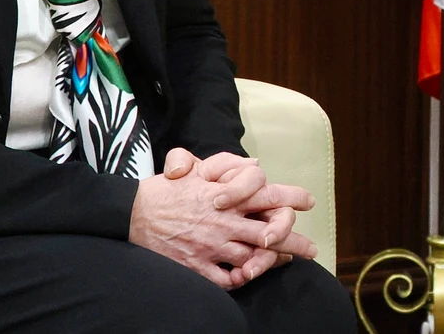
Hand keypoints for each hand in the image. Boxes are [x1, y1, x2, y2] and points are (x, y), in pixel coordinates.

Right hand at [151, 149, 317, 284]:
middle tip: (311, 249)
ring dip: (271, 262)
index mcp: (225, 197)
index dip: (291, 199)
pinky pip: (227, 280)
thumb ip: (226, 166)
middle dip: (295, 241)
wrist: (132, 213)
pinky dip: (241, 278)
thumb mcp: (195, 170)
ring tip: (285, 262)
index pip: (267, 196)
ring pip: (253, 259)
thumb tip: (255, 163)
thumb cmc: (165, 190)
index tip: (308, 202)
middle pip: (269, 234)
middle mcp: (223, 222)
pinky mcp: (197, 266)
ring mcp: (211, 246)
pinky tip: (249, 275)